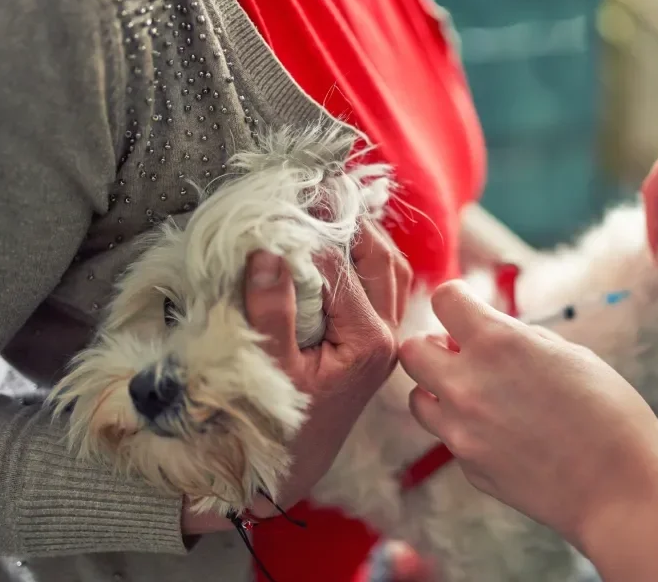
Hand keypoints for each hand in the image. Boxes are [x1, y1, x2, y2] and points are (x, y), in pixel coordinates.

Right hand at [182, 223, 410, 530]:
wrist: (291, 467)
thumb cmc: (278, 424)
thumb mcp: (269, 369)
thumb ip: (271, 312)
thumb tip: (267, 252)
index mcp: (368, 341)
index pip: (341, 267)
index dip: (310, 233)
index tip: (282, 206)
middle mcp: (388, 337)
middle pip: (382, 259)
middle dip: (351, 221)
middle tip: (317, 190)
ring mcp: (386, 339)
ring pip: (390, 269)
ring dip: (363, 237)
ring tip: (327, 208)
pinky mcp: (375, 342)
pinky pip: (382, 287)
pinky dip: (364, 260)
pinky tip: (337, 244)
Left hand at [398, 281, 657, 547]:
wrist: (621, 489)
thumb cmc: (609, 412)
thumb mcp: (568, 353)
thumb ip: (516, 339)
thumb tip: (483, 332)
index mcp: (497, 343)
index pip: (444, 300)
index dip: (457, 300)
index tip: (468, 310)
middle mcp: (466, 384)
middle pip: (411, 350)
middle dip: (434, 346)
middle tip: (463, 354)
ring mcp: (461, 431)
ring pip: (416, 399)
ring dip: (438, 390)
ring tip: (479, 396)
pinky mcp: (467, 467)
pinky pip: (448, 437)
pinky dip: (464, 429)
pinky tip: (503, 435)